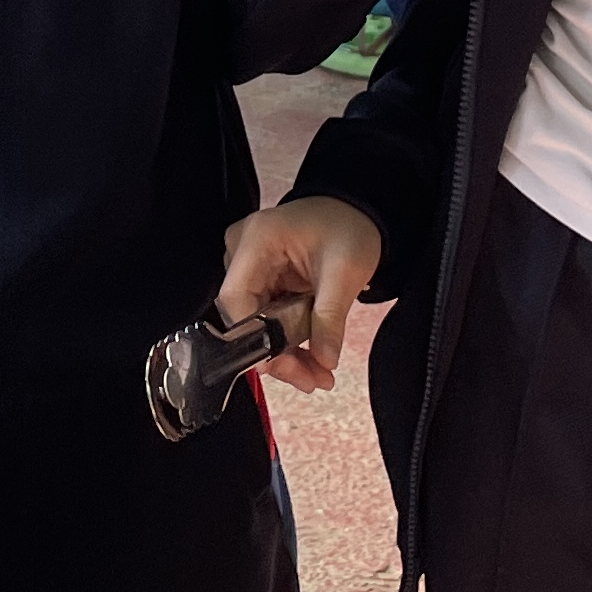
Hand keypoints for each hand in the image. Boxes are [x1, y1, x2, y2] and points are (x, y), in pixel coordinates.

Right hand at [213, 197, 384, 390]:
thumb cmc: (348, 228)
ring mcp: (248, 265)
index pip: (236, 299)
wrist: (355, 211)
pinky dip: (287, 340)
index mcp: (257, 240)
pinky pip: (265, 317)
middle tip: (312, 380)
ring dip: (285, 353)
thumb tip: (324, 360)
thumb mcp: (346, 271)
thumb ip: (331, 317)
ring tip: (318, 375)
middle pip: (244, 316)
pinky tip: (311, 360)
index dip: (254, 338)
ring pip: (254, 323)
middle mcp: (242, 252)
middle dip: (277, 354)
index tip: (284, 364)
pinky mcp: (260, 279)